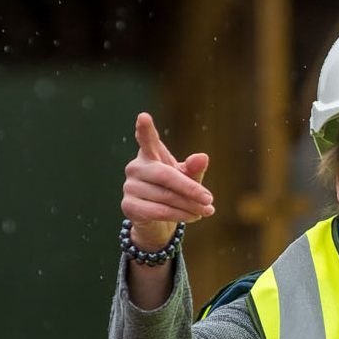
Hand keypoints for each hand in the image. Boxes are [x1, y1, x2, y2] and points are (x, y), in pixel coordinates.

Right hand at [121, 111, 213, 249]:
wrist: (157, 221)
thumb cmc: (174, 191)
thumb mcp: (188, 178)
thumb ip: (194, 168)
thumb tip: (203, 157)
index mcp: (150, 155)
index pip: (147, 140)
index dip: (145, 129)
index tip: (143, 117)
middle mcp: (136, 168)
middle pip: (165, 175)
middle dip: (190, 188)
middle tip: (210, 199)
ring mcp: (130, 187)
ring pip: (165, 196)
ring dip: (190, 205)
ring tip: (207, 210)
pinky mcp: (129, 206)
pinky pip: (159, 211)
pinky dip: (180, 215)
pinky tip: (193, 217)